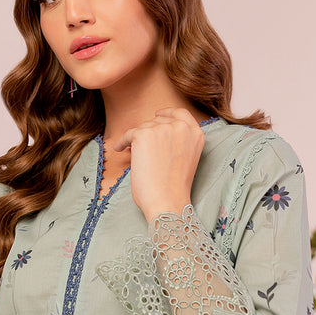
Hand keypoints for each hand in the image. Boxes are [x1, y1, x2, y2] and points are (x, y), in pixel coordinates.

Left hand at [112, 107, 204, 221]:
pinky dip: (122, 142)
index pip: (180, 113)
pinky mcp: (143, 134)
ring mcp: (162, 128)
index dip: (167, 113)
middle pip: (159, 120)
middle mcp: (181, 127)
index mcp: (195, 133)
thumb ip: (179, 141)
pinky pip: (128, 134)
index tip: (158, 114)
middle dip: (150, 132)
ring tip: (133, 153)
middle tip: (142, 147)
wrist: (167, 200)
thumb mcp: (186, 158)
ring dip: (137, 140)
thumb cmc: (175, 188)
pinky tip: (120, 149)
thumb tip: (157, 132)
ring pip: (143, 127)